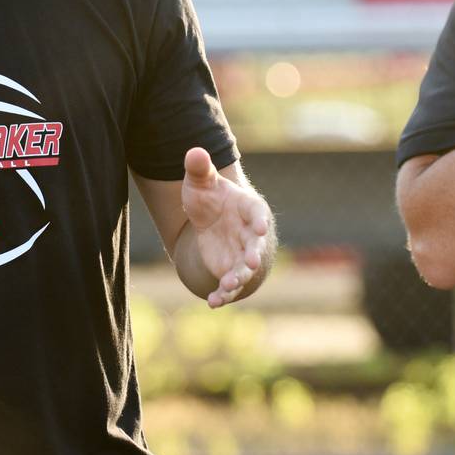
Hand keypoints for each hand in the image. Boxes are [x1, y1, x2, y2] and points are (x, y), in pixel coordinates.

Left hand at [181, 148, 271, 307]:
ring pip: (244, 270)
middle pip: (255, 246)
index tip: (260, 229)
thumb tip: (194, 152)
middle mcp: (250, 234)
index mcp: (249, 208)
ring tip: (227, 286)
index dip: (260, 222)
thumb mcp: (201, 181)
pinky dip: (223, 294)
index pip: (258, 213)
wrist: (209, 216)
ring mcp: (241, 254)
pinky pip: (229, 284)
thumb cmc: (209, 195)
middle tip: (251, 262)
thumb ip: (199, 168)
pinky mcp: (229, 269)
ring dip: (238, 279)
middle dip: (254, 255)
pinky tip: (213, 302)